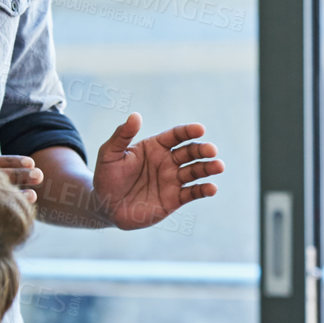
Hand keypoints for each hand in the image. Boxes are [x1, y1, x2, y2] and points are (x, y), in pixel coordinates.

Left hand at [91, 116, 223, 229]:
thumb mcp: (109, 154)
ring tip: (218, 166)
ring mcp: (172, 180)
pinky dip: (203, 190)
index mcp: (155, 147)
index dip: (188, 131)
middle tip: (212, 150)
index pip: (176, 136)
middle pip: (190, 152)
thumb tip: (136, 115)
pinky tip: (212, 188)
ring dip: (208, 168)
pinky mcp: (174, 199)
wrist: (105, 207)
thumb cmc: (106, 177)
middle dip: (203, 150)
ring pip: (196, 171)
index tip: (200, 129)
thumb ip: (122, 135)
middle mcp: (168, 162)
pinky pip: (192, 193)